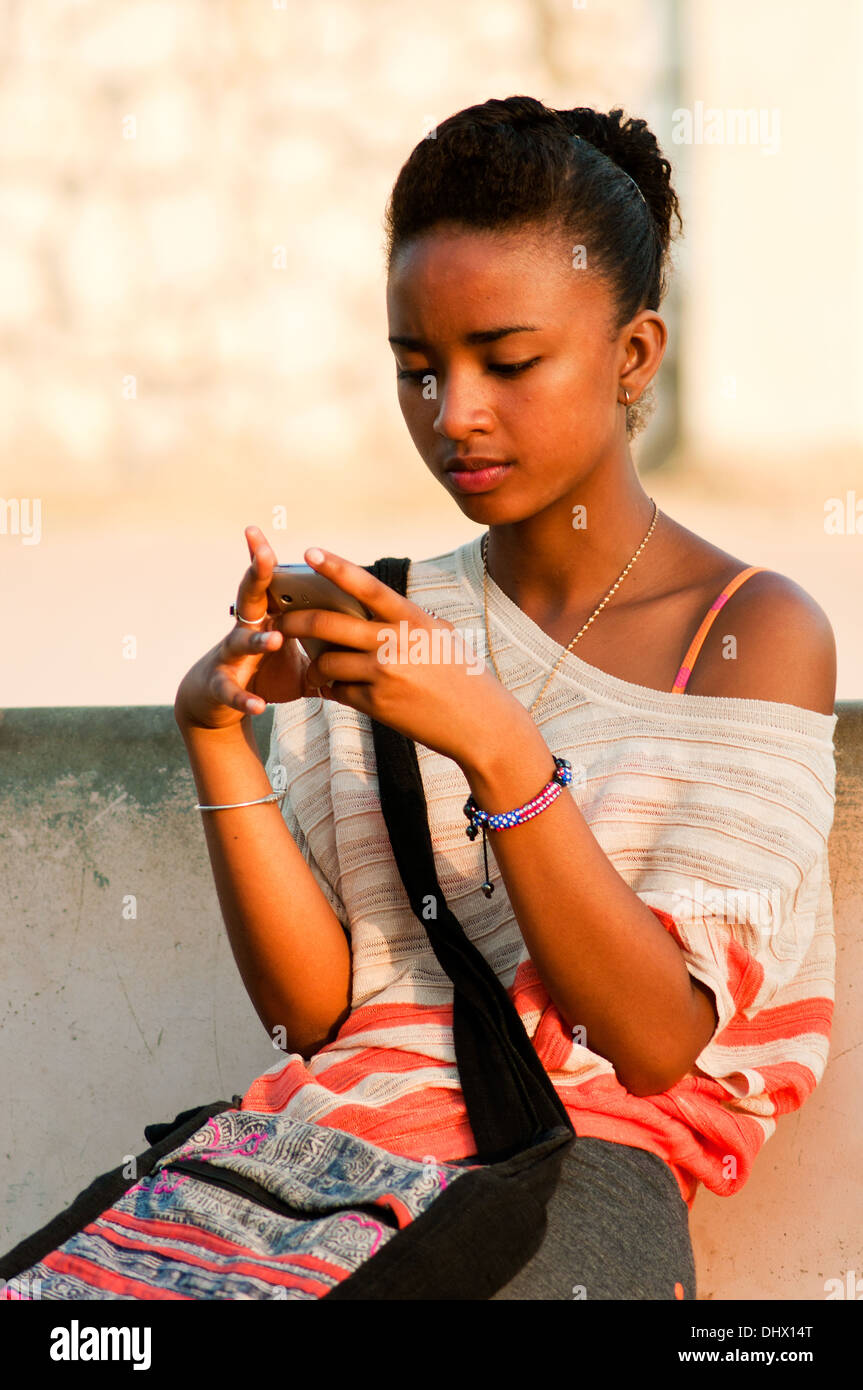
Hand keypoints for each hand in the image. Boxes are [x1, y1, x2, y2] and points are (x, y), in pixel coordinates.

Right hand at [174, 525, 326, 731]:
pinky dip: (244, 697)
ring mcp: (230, 656)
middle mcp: (245, 629)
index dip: (272, 559)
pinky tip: (258, 704)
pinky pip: (231, 690)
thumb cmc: (263, 672)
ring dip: (258, 640)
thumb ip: (327, 649)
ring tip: (276, 638)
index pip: (273, 582)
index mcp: (268, 617)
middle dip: (256, 573)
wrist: (216, 701)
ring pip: (241, 641)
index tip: (275, 536)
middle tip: (264, 552)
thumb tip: (370, 643)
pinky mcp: (220, 685)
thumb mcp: (299, 659)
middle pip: (250, 596)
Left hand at [276, 545, 534, 767]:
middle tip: (279, 621)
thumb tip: (363, 612)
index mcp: (413, 619)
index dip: (336, 567)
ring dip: (315, 666)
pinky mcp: (378, 706)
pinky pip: (340, 692)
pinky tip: (338, 692)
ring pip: (327, 663)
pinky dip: (335, 691)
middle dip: (295, 623)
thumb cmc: (461, 677)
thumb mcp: (439, 638)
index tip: (310, 551)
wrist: (482, 725)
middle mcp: (396, 643)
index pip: (367, 586)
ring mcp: (385, 675)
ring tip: (314, 669)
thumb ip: (403, 623)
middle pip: (328, 625)